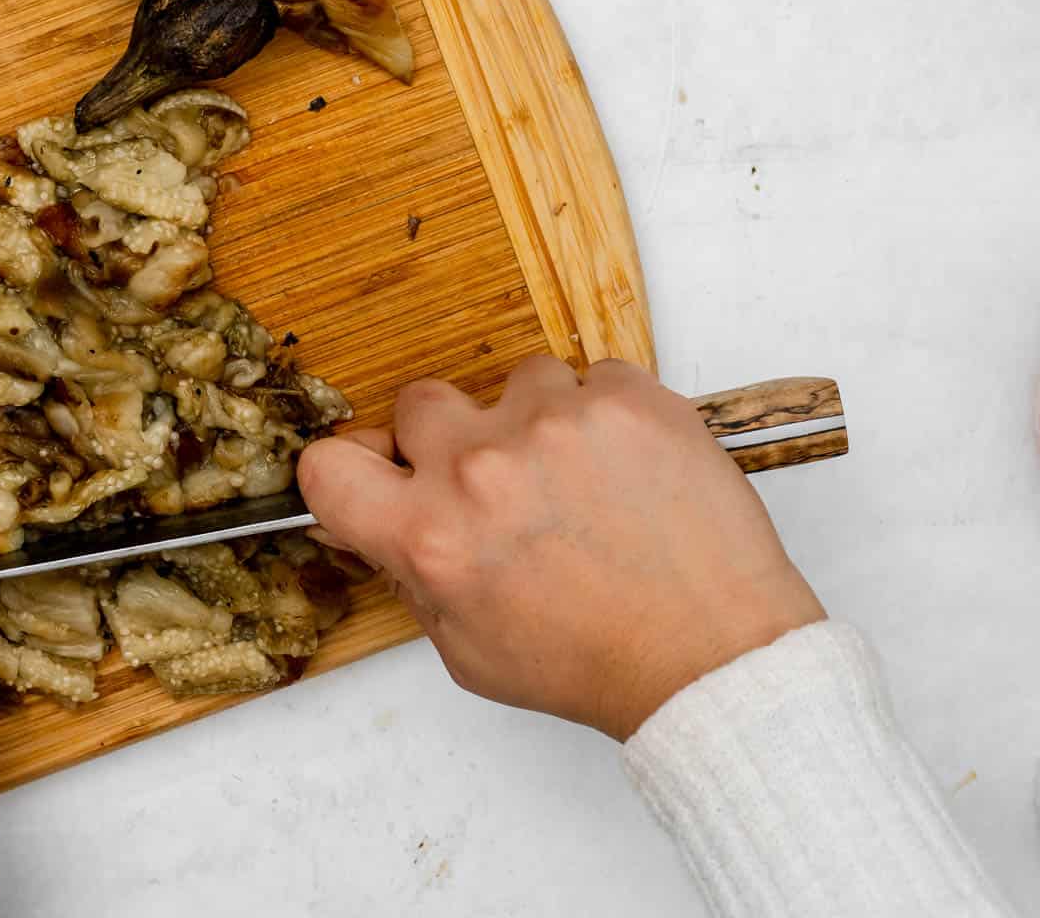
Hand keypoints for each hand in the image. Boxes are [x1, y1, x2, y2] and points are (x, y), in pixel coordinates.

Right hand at [297, 357, 824, 741]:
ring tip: (580, 481)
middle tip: (497, 486)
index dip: (352, 472)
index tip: (381, 478)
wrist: (709, 656)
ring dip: (535, 422)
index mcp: (430, 536)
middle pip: (419, 404)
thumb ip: (409, 575)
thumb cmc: (595, 662)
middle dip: (449, 440)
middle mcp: (481, 469)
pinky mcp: (626, 398)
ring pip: (514, 382)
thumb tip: (368, 521)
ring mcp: (556, 422)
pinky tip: (626, 471)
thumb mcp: (467, 649)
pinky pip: (592, 377)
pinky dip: (604, 416)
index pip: (329, 465)